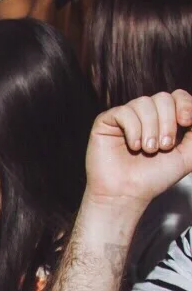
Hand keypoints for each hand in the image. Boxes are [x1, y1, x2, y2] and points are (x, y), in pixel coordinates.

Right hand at [85, 90, 191, 209]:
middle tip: (163, 147)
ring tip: (148, 150)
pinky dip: (133, 130)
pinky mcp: (106, 121)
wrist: (128, 194)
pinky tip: (133, 147)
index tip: (187, 122)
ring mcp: (126, 116)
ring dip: (150, 129)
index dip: (184, 104)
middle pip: (163, 97)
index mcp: (164, 119)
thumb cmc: (153, 177)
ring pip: (144, 103)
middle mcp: (145, 115)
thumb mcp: (187, 156)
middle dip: (167, 123)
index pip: (177, 96)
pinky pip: (124, 112)